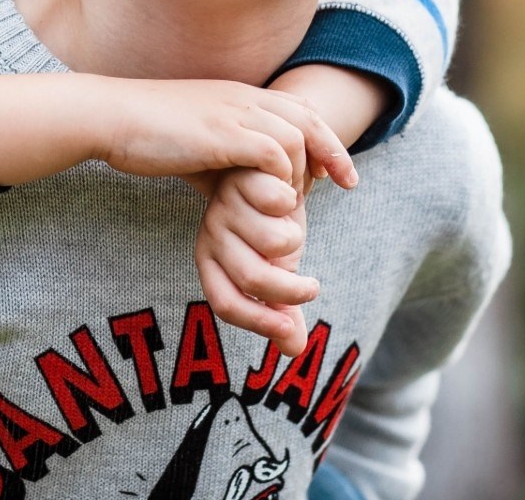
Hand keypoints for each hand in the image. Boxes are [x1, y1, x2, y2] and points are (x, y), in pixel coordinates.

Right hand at [98, 79, 355, 192]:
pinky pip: (272, 153)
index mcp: (236, 95)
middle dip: (332, 151)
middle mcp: (241, 97)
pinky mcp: (221, 134)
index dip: (322, 137)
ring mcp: (232, 112)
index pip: (297, 107)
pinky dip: (280, 179)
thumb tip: (236, 193)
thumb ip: (222, 162)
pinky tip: (273, 201)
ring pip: (294, 136)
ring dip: (301, 172)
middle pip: (306, 116)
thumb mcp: (195, 144)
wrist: (110, 116)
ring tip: (296, 203)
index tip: (335, 172)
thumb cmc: (145, 134)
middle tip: (346, 184)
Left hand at [194, 167, 313, 355]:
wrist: (268, 174)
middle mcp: (212, 234)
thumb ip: (283, 308)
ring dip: (295, 237)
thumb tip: (294, 351)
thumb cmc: (270, 227)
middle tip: (313, 287)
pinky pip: (278, 201)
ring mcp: (225, 205)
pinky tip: (293, 194)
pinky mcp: (243, 176)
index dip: (258, 322)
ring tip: (292, 227)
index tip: (291, 329)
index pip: (225, 301)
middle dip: (292, 290)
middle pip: (253, 276)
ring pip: (273, 241)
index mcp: (211, 261)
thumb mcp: (277, 270)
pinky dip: (294, 202)